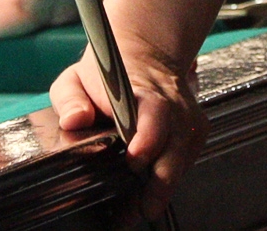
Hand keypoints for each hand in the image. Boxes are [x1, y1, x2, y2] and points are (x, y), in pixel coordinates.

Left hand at [52, 32, 208, 223]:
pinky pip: (187, 162)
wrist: (144, 56)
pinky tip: (149, 190)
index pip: (154, 114)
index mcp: (142, 90)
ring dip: (161, 188)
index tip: (134, 160)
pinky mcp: (197, 130)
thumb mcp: (76, 79)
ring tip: (136, 209)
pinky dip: (170, 178)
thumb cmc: (106, 74)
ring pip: (183, 161)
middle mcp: (173, 104)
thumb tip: (74, 120)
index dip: (147, 139)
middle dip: (158, 183)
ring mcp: (188, 118)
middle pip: (176, 148)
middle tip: (137, 209)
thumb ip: (70, 99)